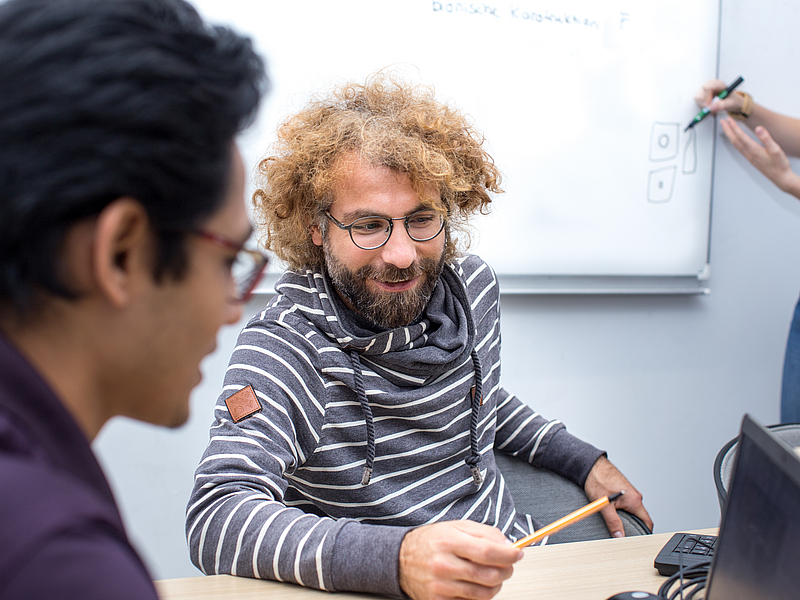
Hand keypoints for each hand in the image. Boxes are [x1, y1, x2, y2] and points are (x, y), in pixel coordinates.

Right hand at [398, 520, 522, 599]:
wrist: (401, 558)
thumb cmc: (431, 541)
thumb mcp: (456, 526)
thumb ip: (484, 533)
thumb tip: (508, 545)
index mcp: (449, 541)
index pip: (488, 551)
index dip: (508, 554)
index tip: (518, 553)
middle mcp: (444, 565)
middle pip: (489, 575)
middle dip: (506, 570)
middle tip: (508, 564)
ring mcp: (441, 586)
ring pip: (483, 593)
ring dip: (496, 585)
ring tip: (493, 575)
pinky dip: (480, 595)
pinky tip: (477, 584)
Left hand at [583, 456, 652, 537]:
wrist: (591, 465)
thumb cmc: (598, 479)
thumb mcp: (604, 505)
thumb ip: (613, 522)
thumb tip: (619, 536)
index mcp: (634, 501)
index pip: (647, 522)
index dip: (645, 533)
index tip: (638, 541)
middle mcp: (635, 496)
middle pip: (640, 518)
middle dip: (634, 528)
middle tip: (625, 536)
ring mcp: (630, 493)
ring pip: (632, 511)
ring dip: (626, 519)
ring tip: (617, 524)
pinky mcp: (623, 491)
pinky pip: (626, 504)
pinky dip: (622, 511)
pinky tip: (612, 512)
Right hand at [694, 78, 744, 114]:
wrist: (731, 101)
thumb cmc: (732, 100)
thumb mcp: (730, 103)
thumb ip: (722, 105)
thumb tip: (712, 108)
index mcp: (719, 84)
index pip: (708, 87)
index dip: (706, 97)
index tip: (707, 105)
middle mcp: (711, 85)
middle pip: (701, 92)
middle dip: (704, 102)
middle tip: (709, 109)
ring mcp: (706, 89)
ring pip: (698, 97)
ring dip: (703, 105)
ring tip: (711, 109)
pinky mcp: (702, 94)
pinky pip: (698, 100)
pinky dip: (702, 106)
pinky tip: (709, 107)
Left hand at [720, 118, 799, 198]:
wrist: (781, 178)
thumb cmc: (780, 165)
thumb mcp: (776, 150)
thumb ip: (766, 138)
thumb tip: (758, 129)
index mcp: (755, 150)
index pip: (741, 136)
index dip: (734, 127)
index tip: (728, 120)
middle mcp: (749, 154)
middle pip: (735, 140)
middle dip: (728, 130)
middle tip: (723, 121)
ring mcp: (749, 157)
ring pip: (736, 144)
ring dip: (730, 135)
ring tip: (726, 127)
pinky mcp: (751, 159)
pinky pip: (739, 148)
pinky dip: (735, 141)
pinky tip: (735, 139)